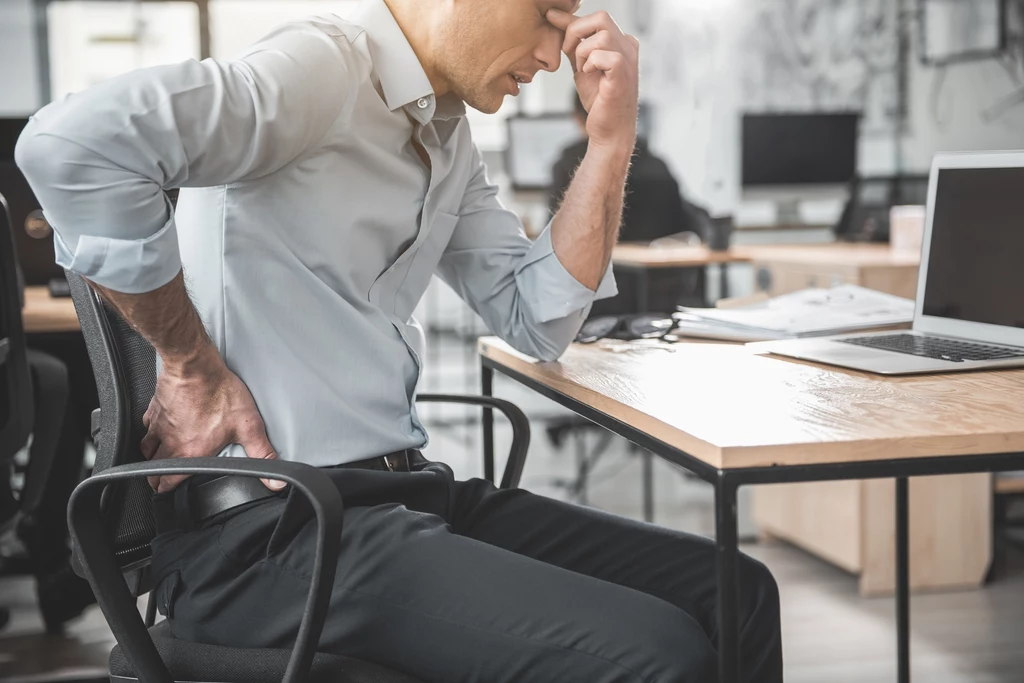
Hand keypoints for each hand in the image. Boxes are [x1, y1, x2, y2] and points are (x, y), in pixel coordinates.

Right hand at [140, 345, 282, 492]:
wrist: (196, 367)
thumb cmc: (220, 393)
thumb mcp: (249, 426)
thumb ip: (262, 453)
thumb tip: (275, 480)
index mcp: (192, 452)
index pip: (170, 480)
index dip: (167, 488)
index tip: (166, 490)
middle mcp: (172, 442)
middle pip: (155, 468)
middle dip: (156, 477)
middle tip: (158, 480)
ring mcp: (160, 425)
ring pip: (146, 448)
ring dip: (150, 456)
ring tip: (155, 459)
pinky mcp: (155, 409)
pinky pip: (145, 426)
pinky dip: (148, 431)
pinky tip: (154, 428)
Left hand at [547, 9, 639, 152]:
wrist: (608, 130)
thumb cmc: (599, 100)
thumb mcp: (581, 64)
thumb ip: (572, 41)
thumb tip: (555, 16)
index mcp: (621, 42)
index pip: (596, 19)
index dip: (573, 23)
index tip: (554, 24)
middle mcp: (628, 47)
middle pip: (602, 17)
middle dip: (576, 31)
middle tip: (567, 51)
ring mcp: (629, 60)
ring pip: (602, 36)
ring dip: (583, 52)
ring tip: (582, 70)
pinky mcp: (623, 76)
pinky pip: (605, 55)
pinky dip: (590, 63)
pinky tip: (589, 76)